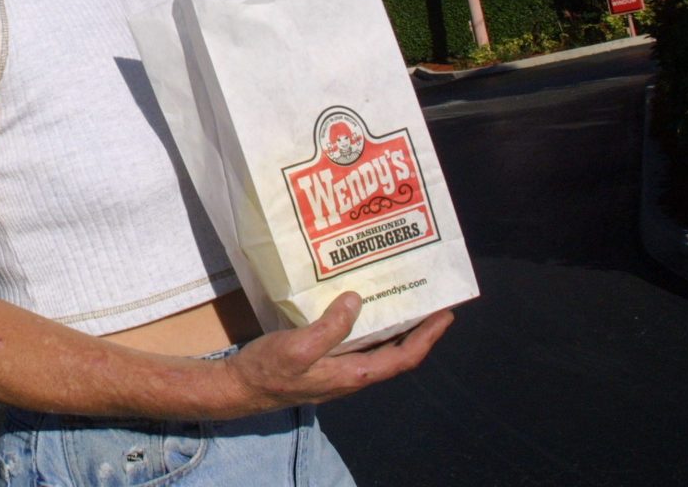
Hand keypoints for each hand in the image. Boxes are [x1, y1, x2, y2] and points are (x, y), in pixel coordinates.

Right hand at [221, 292, 452, 415]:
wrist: (241, 388)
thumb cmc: (269, 370)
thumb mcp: (299, 346)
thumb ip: (330, 327)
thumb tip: (357, 300)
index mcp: (354, 373)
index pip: (403, 357)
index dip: (428, 338)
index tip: (446, 315)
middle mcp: (352, 375)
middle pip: (396, 354)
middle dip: (418, 332)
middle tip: (430, 302)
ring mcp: (338, 371)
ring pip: (378, 350)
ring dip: (395, 329)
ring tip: (402, 301)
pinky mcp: (324, 364)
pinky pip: (357, 345)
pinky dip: (368, 328)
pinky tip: (359, 309)